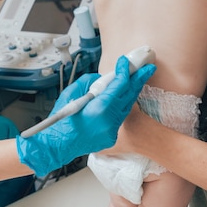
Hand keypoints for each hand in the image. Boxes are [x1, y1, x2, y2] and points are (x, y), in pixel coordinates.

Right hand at [15, 56, 155, 175]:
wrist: (57, 145)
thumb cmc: (61, 120)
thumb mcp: (71, 93)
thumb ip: (90, 82)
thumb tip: (103, 79)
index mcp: (100, 108)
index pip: (120, 85)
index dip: (125, 71)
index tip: (125, 62)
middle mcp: (110, 120)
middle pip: (129, 95)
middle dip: (139, 80)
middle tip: (148, 68)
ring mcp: (112, 130)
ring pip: (126, 107)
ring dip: (130, 93)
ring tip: (136, 81)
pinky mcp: (111, 136)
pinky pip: (119, 118)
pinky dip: (119, 108)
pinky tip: (120, 100)